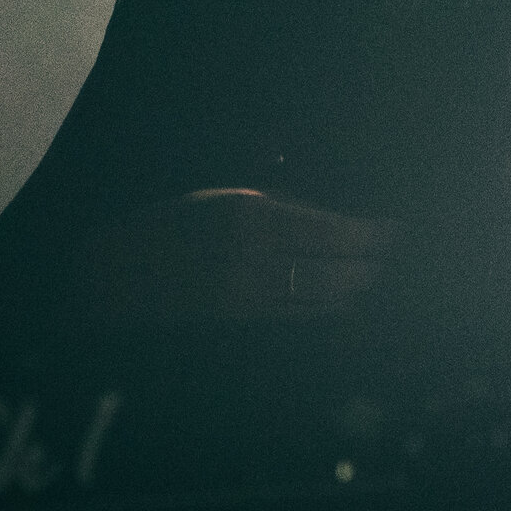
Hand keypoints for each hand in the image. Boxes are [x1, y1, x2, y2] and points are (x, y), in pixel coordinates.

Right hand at [72, 189, 392, 327]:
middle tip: (398, 256)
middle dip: (371, 266)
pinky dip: (328, 308)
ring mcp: (247, 294)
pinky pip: (297, 315)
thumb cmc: (166, 222)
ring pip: (320, 296)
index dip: (371, 236)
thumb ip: (272, 191)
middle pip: (335, 269)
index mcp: (252, 216)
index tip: (396, 230)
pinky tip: (347, 301)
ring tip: (378, 277)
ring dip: (355, 289)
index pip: (333, 232)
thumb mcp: (219, 193)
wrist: (113, 273)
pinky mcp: (239, 319)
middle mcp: (255, 258)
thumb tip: (320, 196)